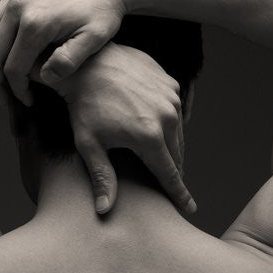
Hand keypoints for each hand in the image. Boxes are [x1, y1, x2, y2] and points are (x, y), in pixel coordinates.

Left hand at [57, 43, 195, 216]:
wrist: (86, 62)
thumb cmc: (83, 106)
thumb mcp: (89, 144)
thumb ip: (102, 177)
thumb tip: (104, 211)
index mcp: (149, 136)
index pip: (170, 174)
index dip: (179, 193)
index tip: (189, 208)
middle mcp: (167, 116)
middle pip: (176, 155)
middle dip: (173, 170)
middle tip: (168, 183)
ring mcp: (171, 97)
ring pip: (178, 132)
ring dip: (170, 145)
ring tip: (159, 155)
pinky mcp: (170, 83)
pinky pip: (175, 110)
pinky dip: (168, 121)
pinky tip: (154, 125)